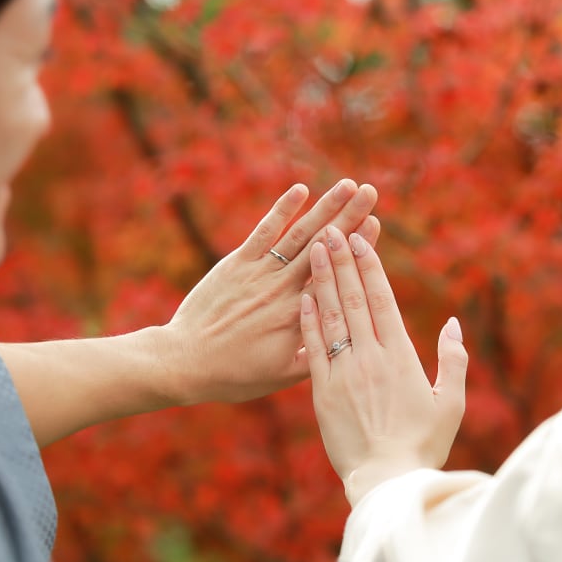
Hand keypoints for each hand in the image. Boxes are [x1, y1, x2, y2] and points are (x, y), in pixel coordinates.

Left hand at [161, 180, 379, 405]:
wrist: (185, 362)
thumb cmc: (235, 374)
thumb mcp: (282, 376)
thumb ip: (316, 354)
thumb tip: (346, 338)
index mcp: (300, 317)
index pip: (339, 277)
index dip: (360, 249)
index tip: (376, 224)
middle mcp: (283, 290)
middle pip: (325, 248)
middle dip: (350, 217)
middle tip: (372, 191)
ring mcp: (260, 273)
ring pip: (300, 235)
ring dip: (324, 207)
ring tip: (347, 185)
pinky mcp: (236, 264)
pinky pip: (263, 232)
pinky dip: (281, 210)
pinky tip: (300, 189)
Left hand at [300, 225, 467, 505]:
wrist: (387, 482)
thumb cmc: (424, 446)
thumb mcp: (449, 403)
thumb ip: (452, 361)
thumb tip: (451, 324)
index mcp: (401, 358)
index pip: (383, 301)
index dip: (370, 267)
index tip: (361, 240)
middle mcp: (371, 358)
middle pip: (354, 299)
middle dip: (342, 261)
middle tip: (332, 229)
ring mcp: (344, 373)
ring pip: (331, 316)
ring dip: (322, 279)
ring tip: (314, 248)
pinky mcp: (322, 392)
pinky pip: (312, 348)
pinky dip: (308, 320)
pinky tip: (301, 295)